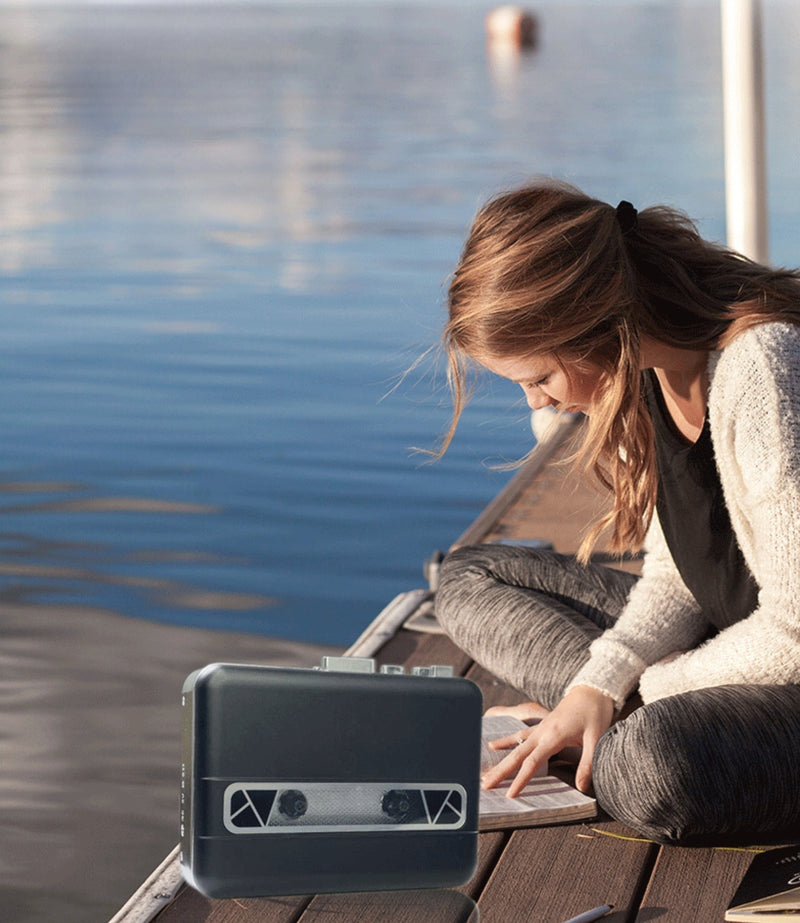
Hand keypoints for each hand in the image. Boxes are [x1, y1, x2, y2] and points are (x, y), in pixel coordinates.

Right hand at [481, 685, 614, 797]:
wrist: (591, 690)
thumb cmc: (595, 713)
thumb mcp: (596, 739)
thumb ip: (587, 764)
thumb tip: (581, 788)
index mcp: (553, 736)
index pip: (532, 762)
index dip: (521, 779)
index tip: (509, 795)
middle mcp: (542, 732)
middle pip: (516, 755)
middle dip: (500, 771)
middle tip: (484, 785)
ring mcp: (540, 728)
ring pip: (515, 746)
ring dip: (500, 759)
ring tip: (485, 772)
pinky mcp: (542, 726)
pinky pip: (519, 736)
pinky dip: (505, 742)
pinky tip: (493, 745)